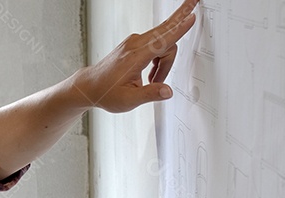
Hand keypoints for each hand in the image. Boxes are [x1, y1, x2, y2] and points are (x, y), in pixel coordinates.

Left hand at [76, 0, 198, 112]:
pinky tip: (150, 75)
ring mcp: (133, 42)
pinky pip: (154, 45)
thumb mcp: (129, 100)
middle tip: (194, 1)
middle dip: (181, 19)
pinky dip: (158, 59)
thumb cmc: (105, 92)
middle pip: (166, 32)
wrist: (90, 86)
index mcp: (135, 56)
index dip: (179, 30)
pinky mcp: (133, 44)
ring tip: (152, 81)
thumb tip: (167, 91)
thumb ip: (150, 94)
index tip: (191, 18)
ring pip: (162, 43)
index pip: (163, 41)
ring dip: (163, 63)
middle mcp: (135, 44)